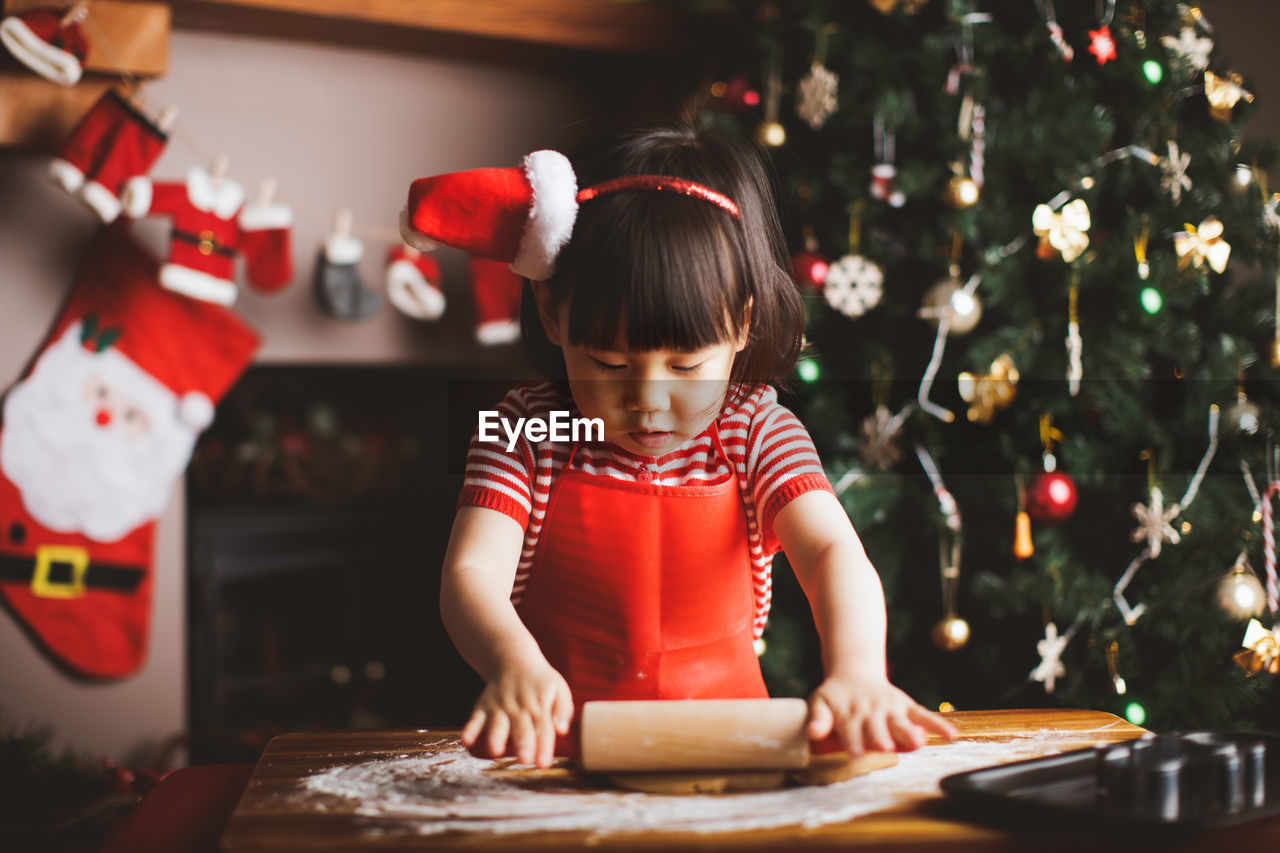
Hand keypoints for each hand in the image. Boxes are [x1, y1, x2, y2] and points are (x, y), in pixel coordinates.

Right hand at [459, 659, 573, 767]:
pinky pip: (475, 718)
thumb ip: (563, 710)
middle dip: (523, 743)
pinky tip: (466, 741)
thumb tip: (563, 730)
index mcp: (540, 703)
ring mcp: (499, 706)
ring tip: (495, 750)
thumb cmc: (540, 681)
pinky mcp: (483, 706)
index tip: (544, 763)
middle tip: (524, 760)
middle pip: (521, 726)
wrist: (512, 659)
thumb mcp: (559, 688)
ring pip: (497, 723)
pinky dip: (470, 729)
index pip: (543, 727)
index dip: (544, 746)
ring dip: (496, 736)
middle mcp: (519, 705)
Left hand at [806, 671, 958, 755]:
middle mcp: (871, 710)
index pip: (850, 729)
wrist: (854, 672)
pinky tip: (951, 735)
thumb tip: (812, 733)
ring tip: (916, 743)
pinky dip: (938, 724)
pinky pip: (924, 714)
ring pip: (901, 722)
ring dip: (908, 732)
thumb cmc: (836, 696)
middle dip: (881, 739)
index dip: (853, 741)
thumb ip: (818, 719)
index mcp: (849, 712)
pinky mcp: (906, 705)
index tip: (857, 753)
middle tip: (884, 748)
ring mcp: (890, 707)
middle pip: (877, 728)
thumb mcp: (820, 702)